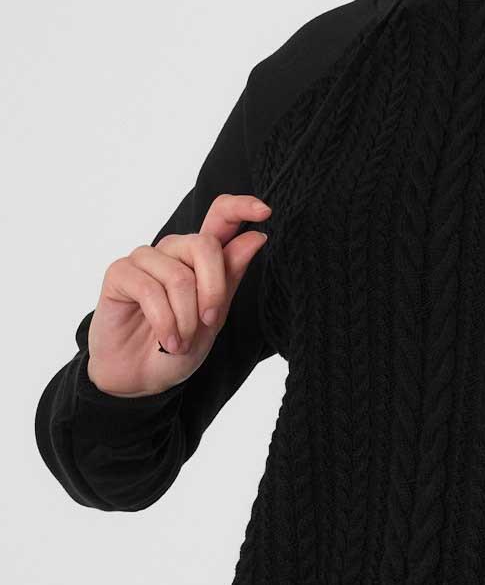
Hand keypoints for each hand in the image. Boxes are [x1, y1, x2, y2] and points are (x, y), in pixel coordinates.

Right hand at [85, 194, 272, 397]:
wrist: (141, 377)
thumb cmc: (178, 347)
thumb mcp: (214, 317)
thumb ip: (230, 276)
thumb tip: (255, 237)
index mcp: (201, 257)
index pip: (221, 216)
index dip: (242, 207)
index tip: (265, 211)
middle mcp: (173, 250)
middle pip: (204, 245)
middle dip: (213, 291)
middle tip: (208, 323)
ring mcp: (145, 259)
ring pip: (179, 276)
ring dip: (185, 317)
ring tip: (181, 342)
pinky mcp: (120, 273)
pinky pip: (149, 290)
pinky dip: (164, 321)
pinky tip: (167, 340)